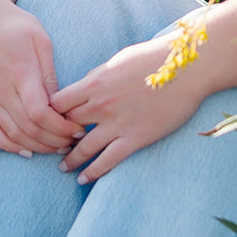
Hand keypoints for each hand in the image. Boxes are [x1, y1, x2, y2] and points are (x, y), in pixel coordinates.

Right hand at [0, 0, 85, 154]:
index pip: (40, 113)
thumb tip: (60, 102)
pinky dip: (9, 145)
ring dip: (37, 146)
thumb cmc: (14, 24)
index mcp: (20, 73)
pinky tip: (27, 150)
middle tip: (73, 141)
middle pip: (28, 129)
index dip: (61, 127)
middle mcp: (1, 90)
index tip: (78, 128)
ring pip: (12, 135)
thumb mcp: (40, 40)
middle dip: (54, 140)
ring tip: (57, 147)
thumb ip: (49, 73)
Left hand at [50, 34, 207, 182]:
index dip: (49, 113)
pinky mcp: (135, 138)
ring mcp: (117, 123)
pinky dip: (93, 172)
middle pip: (66, 126)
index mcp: (94, 82)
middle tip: (52, 147)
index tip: (49, 120)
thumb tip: (85, 87)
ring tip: (63, 168)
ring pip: (83, 148)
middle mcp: (101, 104)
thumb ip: (97, 76)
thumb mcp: (117, 60)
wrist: (187, 68)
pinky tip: (83, 179)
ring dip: (70, 160)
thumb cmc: (153, 58)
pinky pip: (107, 160)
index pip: (57, 103)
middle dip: (57, 137)